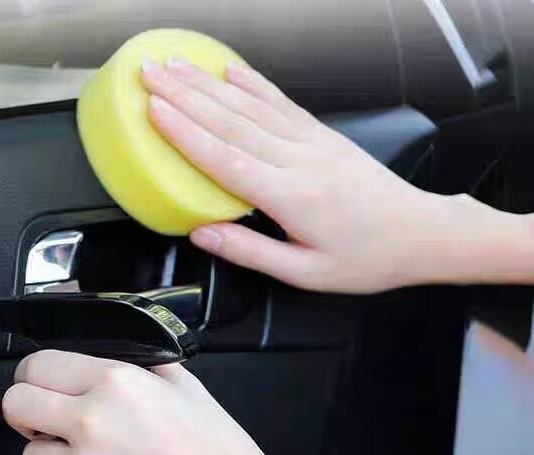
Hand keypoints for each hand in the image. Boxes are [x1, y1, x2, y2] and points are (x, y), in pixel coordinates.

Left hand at [2, 350, 298, 454]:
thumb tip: (112, 360)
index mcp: (115, 383)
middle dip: (25, 415)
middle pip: (14, 405)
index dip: (33, 378)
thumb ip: (142, 367)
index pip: (36, 365)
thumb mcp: (188, 388)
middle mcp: (92, 423)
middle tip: (44, 427)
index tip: (39, 389)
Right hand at [139, 57, 473, 293]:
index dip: (186, 133)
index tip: (154, 110)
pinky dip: (254, 83)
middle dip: (185, 94)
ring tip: (176, 65)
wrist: (421, 234)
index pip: (226, 158)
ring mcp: (312, 141)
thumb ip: (249, 251)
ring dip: (209, 83)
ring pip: (251, 106)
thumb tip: (201, 234)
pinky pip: (282, 103)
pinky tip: (231, 69)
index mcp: (291, 197)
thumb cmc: (365, 258)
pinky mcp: (323, 135)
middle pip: (231, 121)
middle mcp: (299, 160)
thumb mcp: (304, 273)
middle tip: (150, 74)